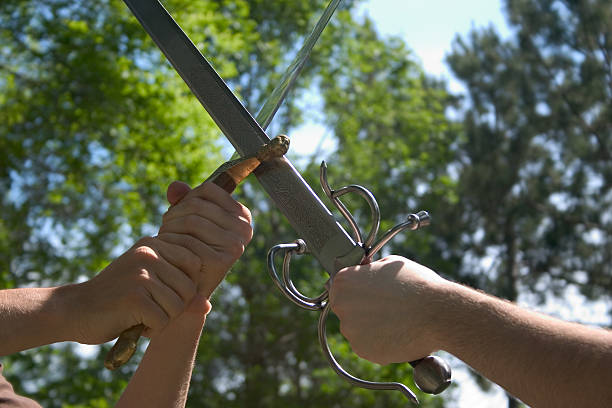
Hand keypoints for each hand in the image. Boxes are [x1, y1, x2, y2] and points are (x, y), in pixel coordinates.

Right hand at [71, 181, 251, 343]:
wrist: (74, 309)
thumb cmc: (116, 297)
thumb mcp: (148, 281)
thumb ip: (177, 286)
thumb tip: (207, 305)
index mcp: (154, 243)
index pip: (195, 263)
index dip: (185, 286)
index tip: (161, 293)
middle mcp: (149, 253)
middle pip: (190, 287)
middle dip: (175, 306)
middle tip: (151, 308)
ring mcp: (141, 273)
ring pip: (179, 305)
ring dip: (163, 319)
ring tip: (141, 314)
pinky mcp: (134, 296)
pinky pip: (163, 320)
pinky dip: (152, 329)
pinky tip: (134, 323)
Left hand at [158, 181, 252, 297]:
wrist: (188, 290)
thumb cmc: (189, 250)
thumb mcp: (190, 220)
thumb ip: (184, 200)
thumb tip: (175, 187)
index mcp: (242, 216)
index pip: (208, 189)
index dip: (187, 197)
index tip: (177, 212)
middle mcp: (244, 229)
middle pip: (198, 204)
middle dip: (175, 213)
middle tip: (166, 227)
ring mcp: (234, 245)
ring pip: (191, 218)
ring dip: (170, 225)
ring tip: (165, 236)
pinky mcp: (220, 260)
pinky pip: (187, 238)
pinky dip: (171, 240)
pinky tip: (166, 248)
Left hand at [329, 255, 446, 364]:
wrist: (438, 313)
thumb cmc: (417, 285)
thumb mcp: (390, 264)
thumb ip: (371, 271)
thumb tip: (367, 273)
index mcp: (344, 282)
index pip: (340, 286)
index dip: (356, 289)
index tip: (369, 293)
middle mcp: (341, 306)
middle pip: (346, 309)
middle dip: (362, 309)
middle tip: (386, 307)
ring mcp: (350, 330)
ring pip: (357, 329)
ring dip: (371, 326)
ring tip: (395, 320)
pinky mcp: (363, 350)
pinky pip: (367, 345)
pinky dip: (379, 342)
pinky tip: (396, 333)